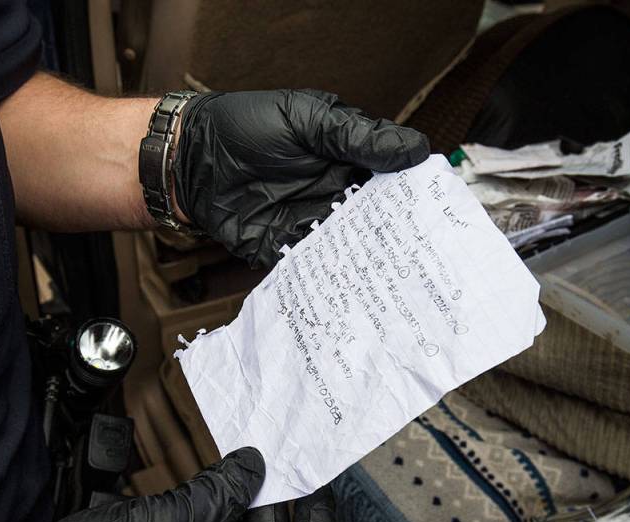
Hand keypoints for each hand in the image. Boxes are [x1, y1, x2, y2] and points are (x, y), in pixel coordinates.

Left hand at [171, 89, 429, 266]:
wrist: (191, 159)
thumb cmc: (246, 128)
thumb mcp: (306, 121)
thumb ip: (357, 137)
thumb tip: (415, 149)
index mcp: (345, 158)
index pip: (390, 180)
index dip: (413, 196)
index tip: (437, 211)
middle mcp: (334, 193)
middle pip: (375, 219)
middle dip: (397, 236)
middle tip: (425, 254)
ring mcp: (312, 222)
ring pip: (350, 246)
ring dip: (370, 261)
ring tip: (398, 279)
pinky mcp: (288, 247)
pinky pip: (315, 265)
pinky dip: (332, 278)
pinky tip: (354, 291)